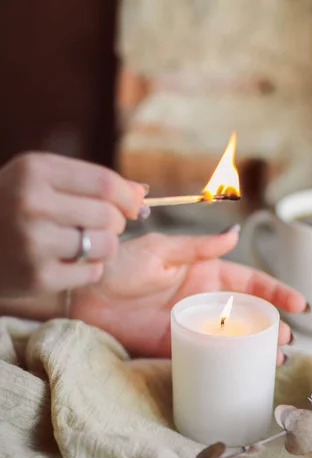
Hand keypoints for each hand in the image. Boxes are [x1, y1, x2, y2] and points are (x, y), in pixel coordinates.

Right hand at [0, 153, 147, 296]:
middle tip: (101, 226)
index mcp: (35, 171)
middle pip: (108, 216)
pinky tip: (68, 262)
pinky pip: (92, 273)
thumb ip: (89, 182)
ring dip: (104, 247)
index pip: (105, 183)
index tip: (133, 206)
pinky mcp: (37, 278)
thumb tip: (143, 193)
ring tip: (84, 244)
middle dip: (115, 223)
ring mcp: (34, 243)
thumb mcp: (39, 179)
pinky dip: (89, 269)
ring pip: (106, 246)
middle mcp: (32, 204)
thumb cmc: (10, 206)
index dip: (128, 197)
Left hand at [72, 229, 307, 363]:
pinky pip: (208, 356)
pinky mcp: (176, 346)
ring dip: (255, 347)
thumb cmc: (121, 265)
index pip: (249, 282)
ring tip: (274, 359)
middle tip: (286, 339)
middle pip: (247, 314)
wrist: (86, 294)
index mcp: (205, 273)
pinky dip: (227, 364)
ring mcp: (192, 325)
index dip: (275, 292)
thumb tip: (234, 234)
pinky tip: (244, 370)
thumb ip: (198, 247)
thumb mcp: (161, 250)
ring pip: (233, 338)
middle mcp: (203, 301)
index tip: (299, 303)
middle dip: (271, 325)